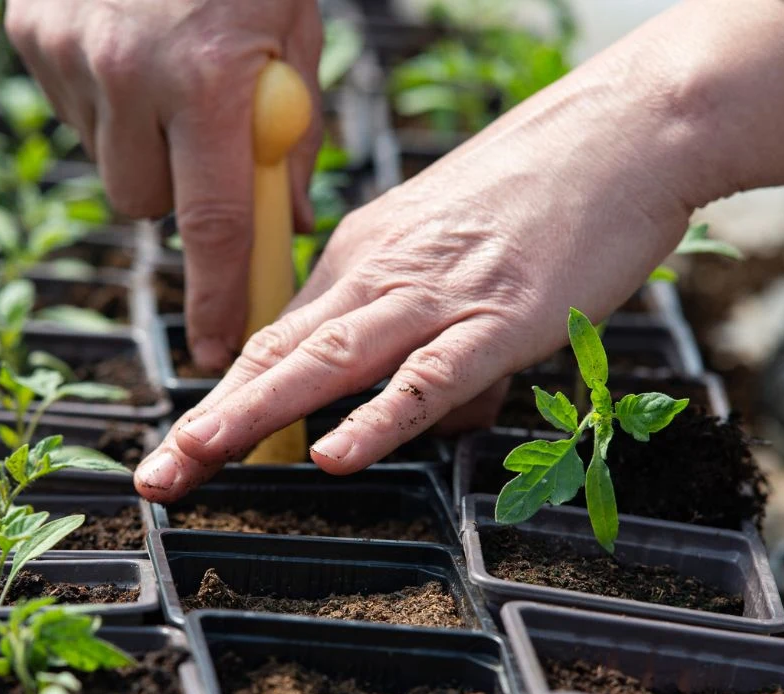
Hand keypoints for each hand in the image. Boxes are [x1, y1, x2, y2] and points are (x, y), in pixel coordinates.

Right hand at [5, 0, 323, 370]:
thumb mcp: (294, 32)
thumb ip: (292, 132)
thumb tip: (286, 219)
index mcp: (206, 78)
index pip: (214, 225)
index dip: (217, 298)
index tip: (217, 352)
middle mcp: (128, 73)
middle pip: (144, 204)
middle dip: (177, 195)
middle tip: (200, 141)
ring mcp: (68, 53)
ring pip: (107, 162)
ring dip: (140, 147)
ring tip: (163, 74)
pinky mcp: (30, 34)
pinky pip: (73, 112)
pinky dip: (103, 102)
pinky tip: (125, 46)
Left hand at [132, 41, 704, 501]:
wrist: (625, 130)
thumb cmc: (546, 190)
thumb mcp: (454, 252)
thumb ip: (421, 329)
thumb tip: (411, 411)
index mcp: (367, 254)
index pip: (280, 335)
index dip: (225, 393)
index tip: (185, 444)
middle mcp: (384, 272)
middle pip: (281, 352)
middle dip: (211, 419)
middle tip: (158, 474)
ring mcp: (438, 295)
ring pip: (330, 361)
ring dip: (256, 413)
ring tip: (199, 458)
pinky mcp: (499, 319)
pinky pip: (427, 377)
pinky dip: (378, 418)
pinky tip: (333, 453)